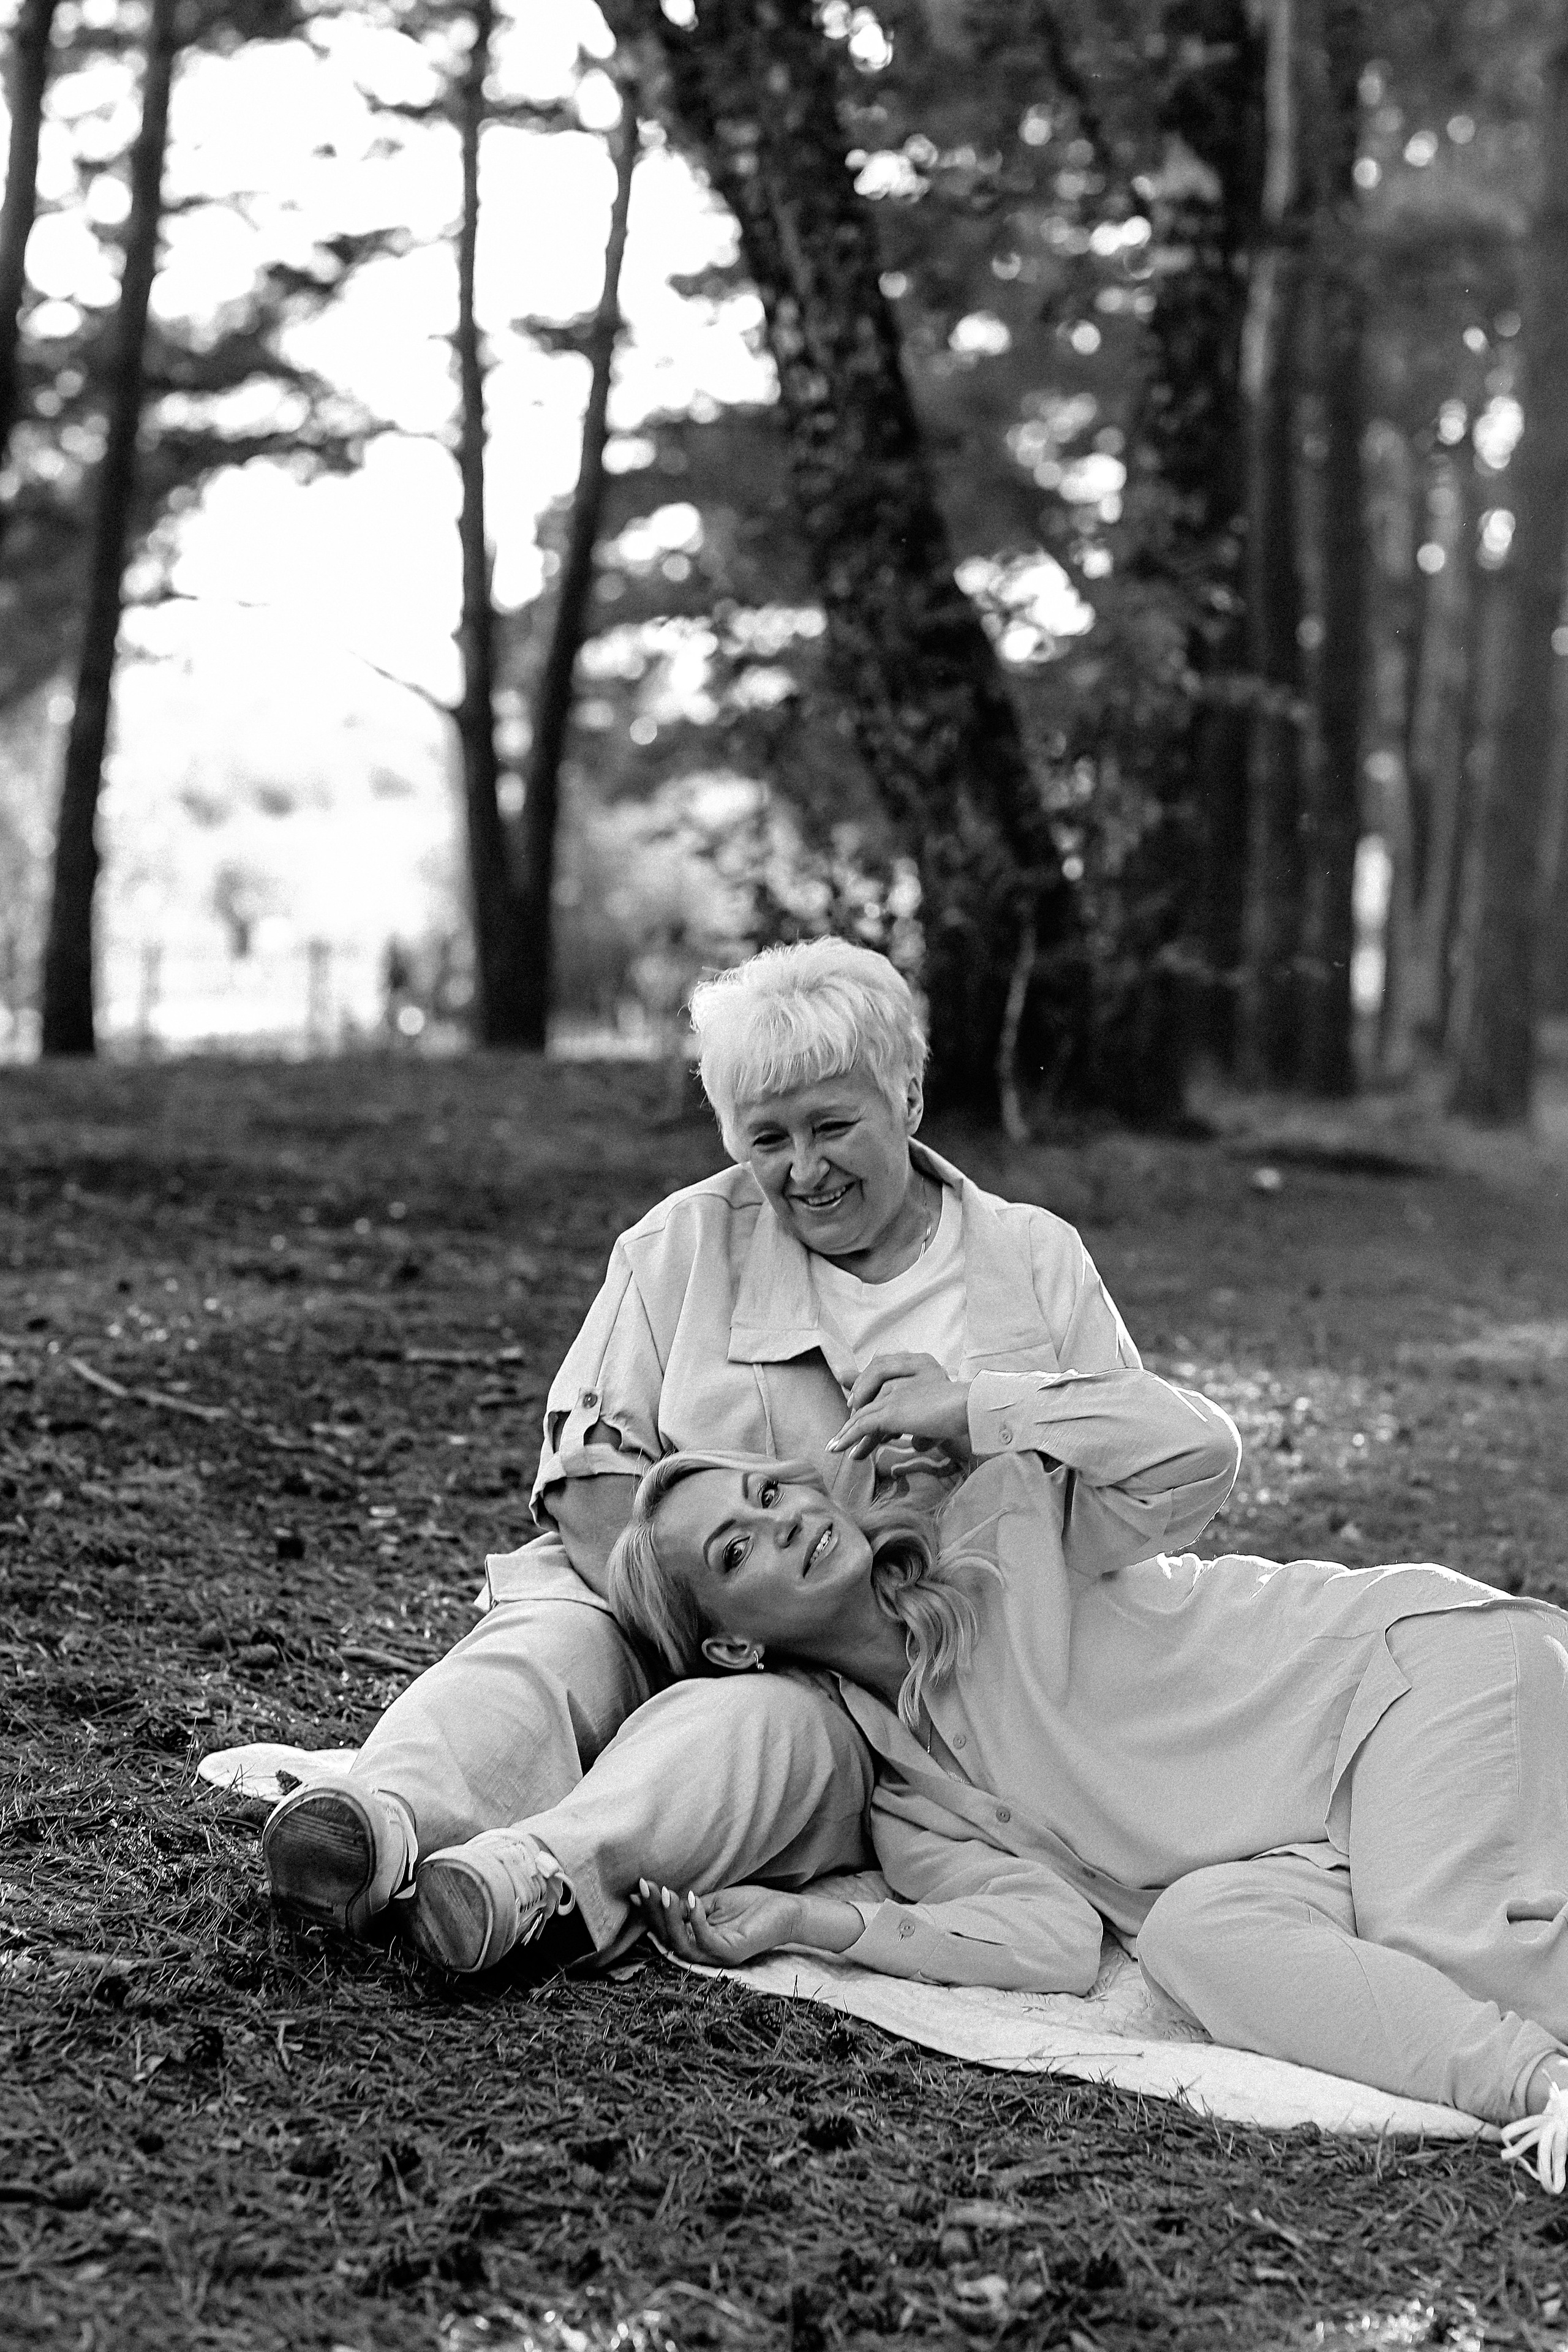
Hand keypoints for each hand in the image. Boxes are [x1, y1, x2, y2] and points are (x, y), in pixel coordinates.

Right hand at [633, 1879, 801, 1966]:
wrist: (786, 1910)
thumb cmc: (752, 1906)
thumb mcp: (714, 1903)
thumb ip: (689, 1907)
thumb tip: (661, 1897)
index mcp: (697, 1942)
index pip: (666, 1930)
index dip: (650, 1912)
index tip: (639, 1888)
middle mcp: (704, 1954)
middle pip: (668, 1940)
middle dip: (654, 1913)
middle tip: (645, 1887)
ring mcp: (717, 1956)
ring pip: (682, 1946)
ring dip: (670, 1919)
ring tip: (666, 1894)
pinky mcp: (732, 1953)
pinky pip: (707, 1942)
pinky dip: (696, 1920)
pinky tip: (691, 1899)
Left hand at [828, 1352, 972, 1461]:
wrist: (969, 1406)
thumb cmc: (961, 1414)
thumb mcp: (937, 1423)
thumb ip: (924, 1432)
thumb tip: (916, 1445)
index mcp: (911, 1379)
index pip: (882, 1396)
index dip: (869, 1412)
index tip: (858, 1426)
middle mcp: (898, 1385)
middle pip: (869, 1406)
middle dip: (853, 1426)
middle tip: (839, 1440)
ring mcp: (893, 1397)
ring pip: (862, 1417)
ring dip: (847, 1434)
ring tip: (835, 1447)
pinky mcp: (890, 1412)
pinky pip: (863, 1425)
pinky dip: (848, 1437)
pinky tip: (839, 1449)